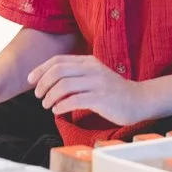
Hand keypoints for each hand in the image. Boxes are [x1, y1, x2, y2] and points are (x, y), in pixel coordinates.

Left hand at [29, 55, 149, 125]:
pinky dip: (61, 106)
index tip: (31, 80)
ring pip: (64, 85)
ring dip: (50, 96)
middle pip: (58, 70)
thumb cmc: (114, 92)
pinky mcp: (101, 98)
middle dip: (43, 83)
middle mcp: (92, 69)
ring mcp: (97, 83)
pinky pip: (75, 100)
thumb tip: (50, 82)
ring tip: (47, 105)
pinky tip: (57, 111)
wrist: (140, 100)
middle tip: (38, 96)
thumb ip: (76, 75)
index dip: (41, 69)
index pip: (58, 60)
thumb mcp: (94, 76)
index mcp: (88, 61)